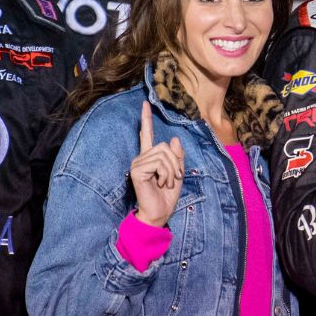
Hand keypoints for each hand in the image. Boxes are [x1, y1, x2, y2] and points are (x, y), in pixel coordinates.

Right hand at [131, 101, 184, 226]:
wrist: (160, 212)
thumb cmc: (167, 195)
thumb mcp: (178, 172)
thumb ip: (177, 156)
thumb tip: (174, 138)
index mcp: (151, 157)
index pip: (148, 134)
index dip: (146, 118)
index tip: (145, 103)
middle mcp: (142, 157)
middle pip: (166, 146)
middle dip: (175, 164)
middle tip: (172, 179)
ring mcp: (138, 163)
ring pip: (164, 154)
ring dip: (172, 171)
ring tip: (166, 182)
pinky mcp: (137, 170)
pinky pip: (159, 163)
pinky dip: (166, 174)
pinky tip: (160, 183)